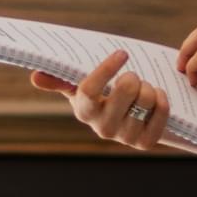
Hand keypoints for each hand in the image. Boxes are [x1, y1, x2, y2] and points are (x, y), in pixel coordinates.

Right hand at [33, 49, 172, 151]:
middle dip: (133, 76)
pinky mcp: (146, 143)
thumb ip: (60, 79)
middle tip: (132, 76)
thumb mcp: (80, 87)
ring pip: (147, 98)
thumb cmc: (100, 98)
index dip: (107, 69)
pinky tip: (155, 97)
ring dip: (148, 87)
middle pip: (126, 89)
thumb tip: (36, 77)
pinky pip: (161, 111)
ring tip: (142, 90)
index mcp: (83, 111)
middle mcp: (102, 128)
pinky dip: (161, 99)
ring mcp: (125, 137)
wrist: (127, 122)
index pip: (90, 88)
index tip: (122, 53)